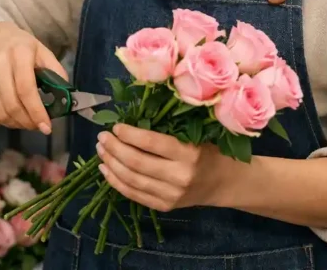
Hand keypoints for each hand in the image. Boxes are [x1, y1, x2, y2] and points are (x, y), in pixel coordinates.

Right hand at [0, 22, 68, 134]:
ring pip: (0, 112)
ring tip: (30, 123)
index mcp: (18, 53)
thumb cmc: (21, 45)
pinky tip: (17, 119)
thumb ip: (56, 71)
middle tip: (40, 126)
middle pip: (12, 104)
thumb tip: (65, 96)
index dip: (36, 111)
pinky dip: (6, 121)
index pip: (25, 88)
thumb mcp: (42, 51)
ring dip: (18, 124)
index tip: (46, 126)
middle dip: (28, 121)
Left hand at [95, 123, 226, 211]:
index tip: (115, 126)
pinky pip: (134, 195)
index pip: (152, 143)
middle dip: (115, 148)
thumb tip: (130, 120)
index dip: (129, 134)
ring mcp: (171, 195)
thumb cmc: (209, 150)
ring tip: (100, 150)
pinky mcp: (165, 206)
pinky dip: (116, 182)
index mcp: (190, 153)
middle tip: (102, 136)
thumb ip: (168, 130)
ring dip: (111, 164)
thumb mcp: (195, 134)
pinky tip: (105, 169)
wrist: (225, 182)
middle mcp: (180, 176)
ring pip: (132, 180)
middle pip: (137, 162)